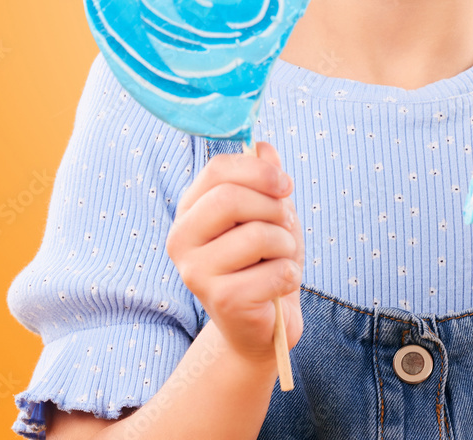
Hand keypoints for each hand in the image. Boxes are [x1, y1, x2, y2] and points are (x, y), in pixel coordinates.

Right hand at [166, 141, 303, 365]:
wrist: (262, 326)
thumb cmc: (264, 261)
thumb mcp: (269, 211)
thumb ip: (264, 177)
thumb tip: (263, 146)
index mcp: (190, 210)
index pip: (218, 169)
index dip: (258, 170)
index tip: (285, 185)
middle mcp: (182, 239)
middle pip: (230, 198)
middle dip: (274, 208)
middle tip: (286, 226)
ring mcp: (196, 272)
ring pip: (257, 235)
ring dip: (286, 244)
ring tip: (281, 257)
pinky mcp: (221, 301)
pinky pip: (273, 271)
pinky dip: (290, 274)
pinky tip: (280, 285)